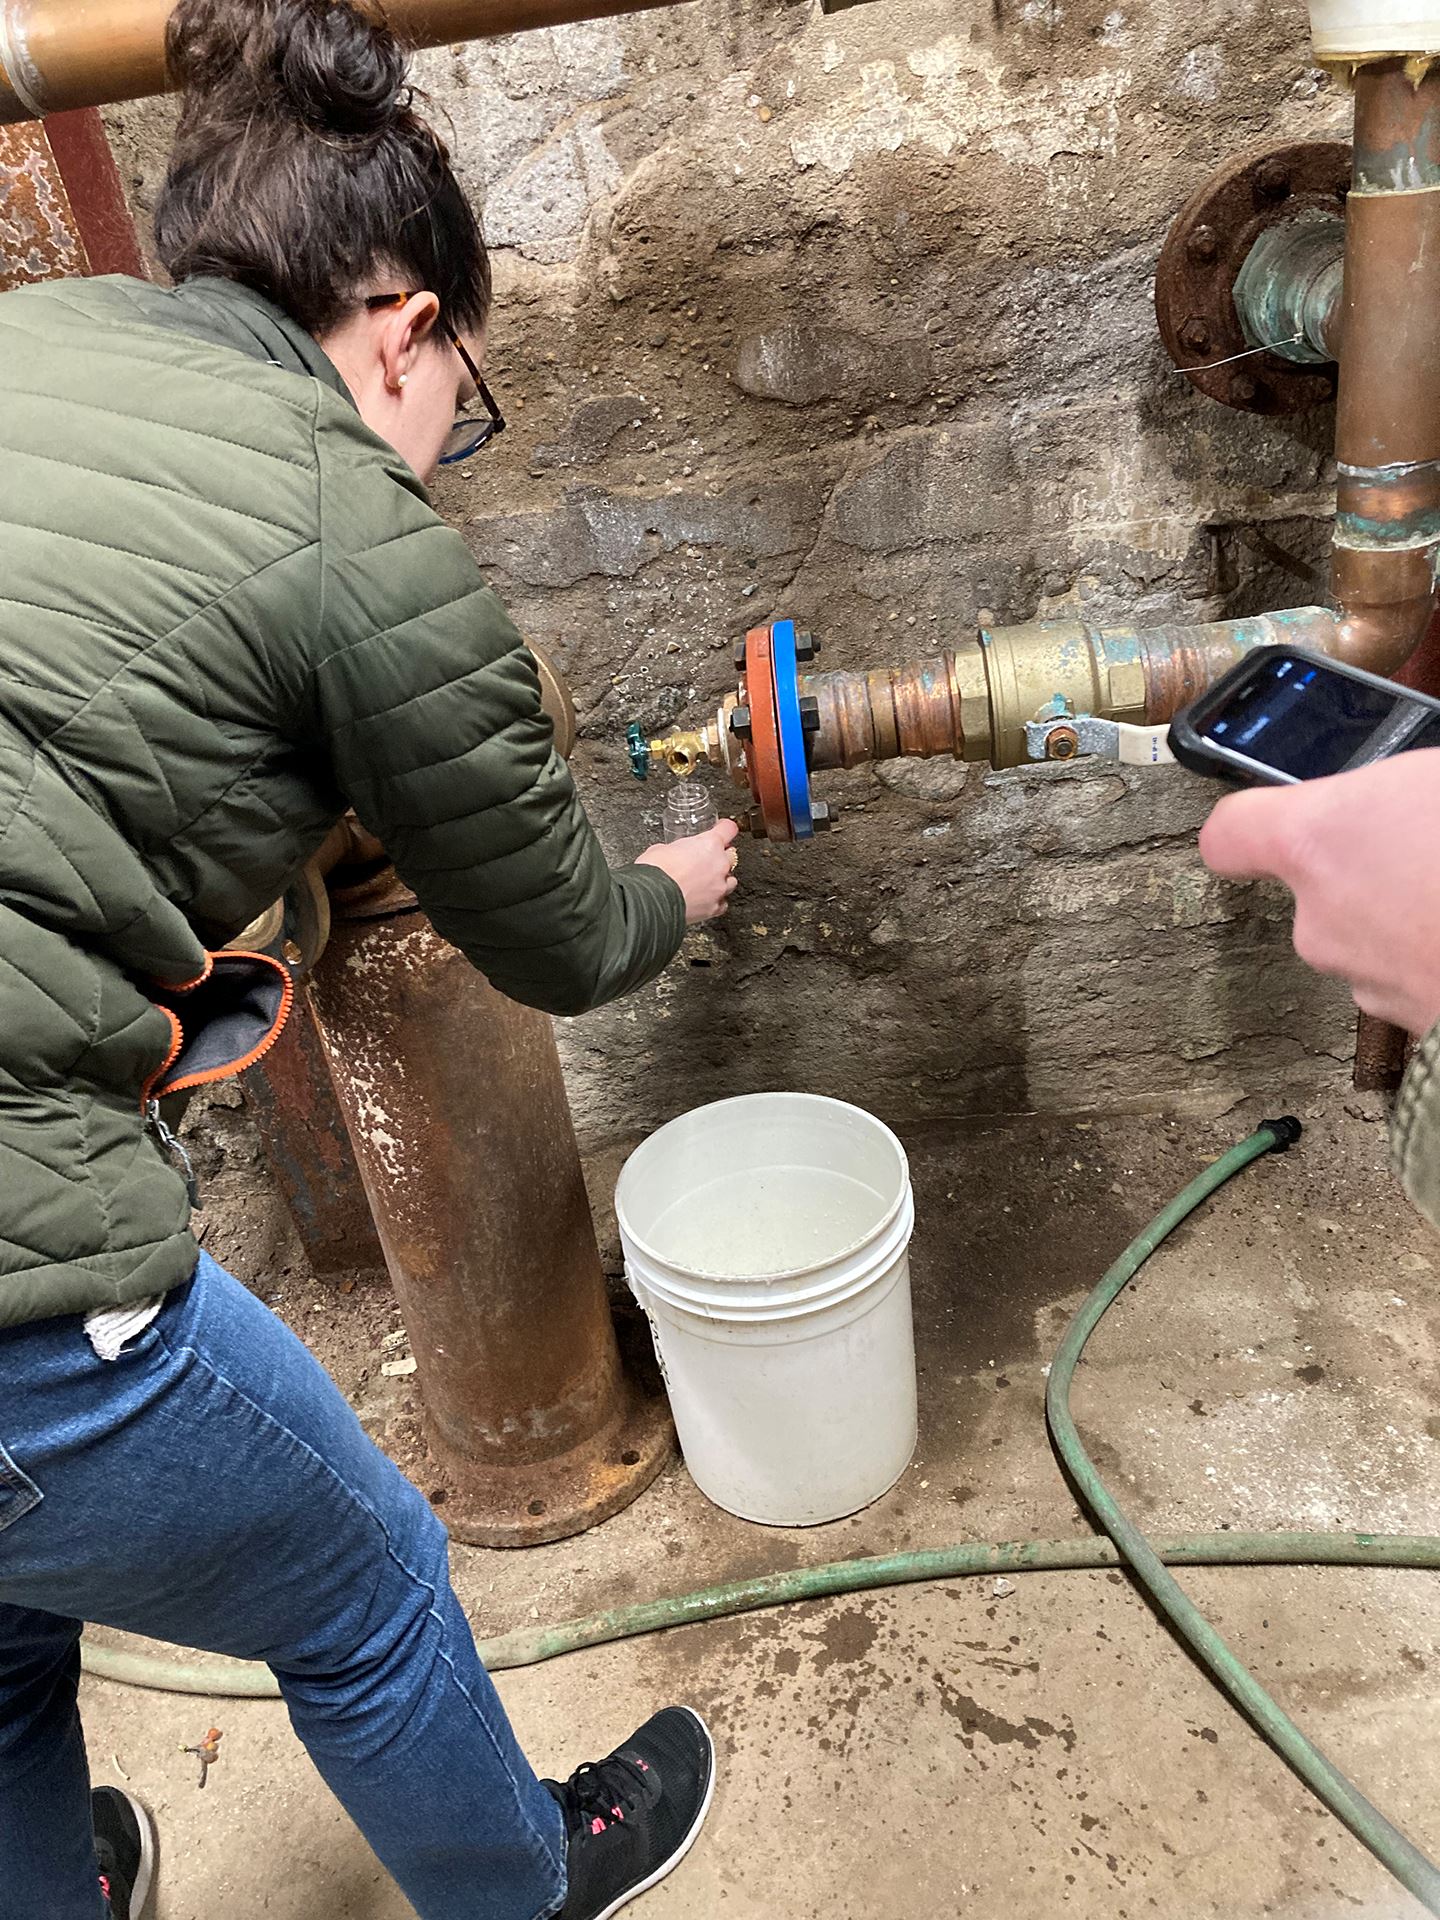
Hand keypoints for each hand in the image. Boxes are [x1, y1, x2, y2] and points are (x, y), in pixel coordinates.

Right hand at [637, 818, 741, 923]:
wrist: (652, 899)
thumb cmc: (655, 872)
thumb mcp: (661, 849)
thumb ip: (676, 849)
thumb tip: (671, 853)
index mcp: (709, 844)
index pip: (728, 829)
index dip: (724, 828)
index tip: (722, 829)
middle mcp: (719, 865)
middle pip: (731, 856)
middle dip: (720, 857)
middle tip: (705, 860)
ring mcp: (719, 888)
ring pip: (730, 881)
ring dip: (720, 880)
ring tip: (705, 882)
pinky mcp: (714, 908)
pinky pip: (722, 903)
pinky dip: (715, 900)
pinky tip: (704, 899)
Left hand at [1199, 750, 1439, 1035]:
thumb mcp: (1437, 779)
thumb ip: (1405, 793)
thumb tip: (1410, 800)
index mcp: (1319, 842)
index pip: (1232, 834)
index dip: (1255, 825)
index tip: (1275, 817)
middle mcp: (1321, 921)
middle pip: (1319, 888)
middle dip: (1373, 868)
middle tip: (1432, 844)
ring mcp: (1365, 982)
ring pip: (1370, 937)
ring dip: (1410, 916)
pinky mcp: (1407, 1025)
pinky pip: (1412, 976)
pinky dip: (1435, 957)